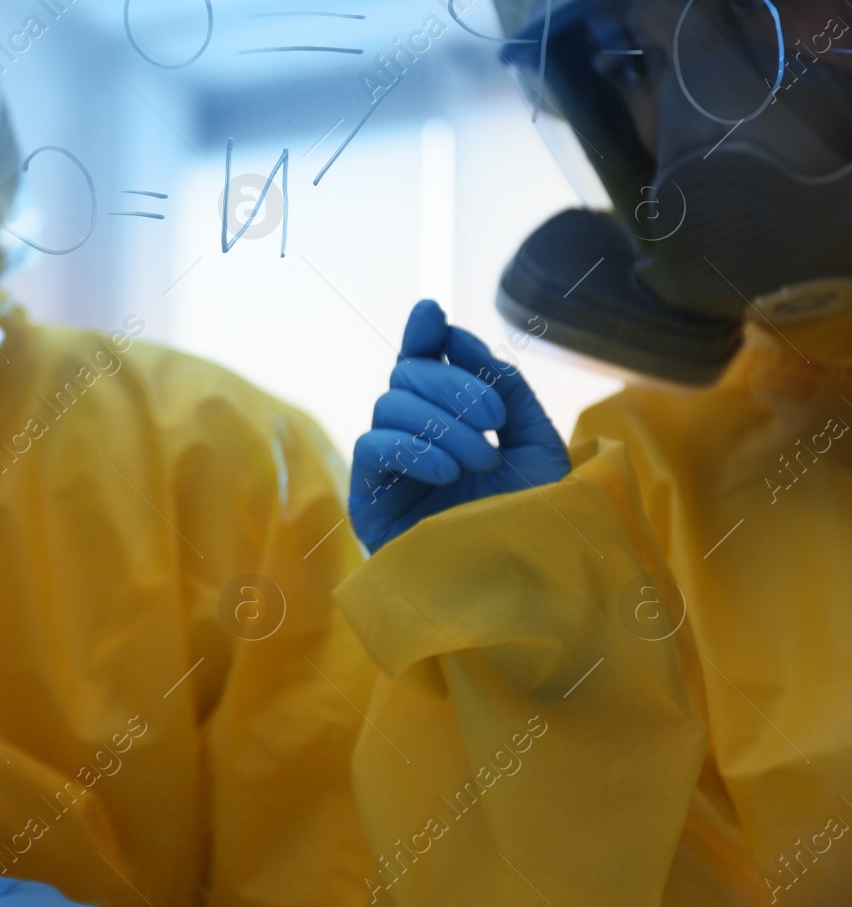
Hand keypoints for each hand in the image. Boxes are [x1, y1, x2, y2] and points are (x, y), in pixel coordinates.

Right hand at [349, 300, 568, 552]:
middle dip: (452, 384)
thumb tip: (457, 339)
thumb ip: (506, 387)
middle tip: (495, 420)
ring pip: (388, 405)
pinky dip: (411, 447)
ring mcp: (390, 469)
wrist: (527, 592)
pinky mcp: (369, 501)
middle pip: (405, 374)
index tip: (432, 314)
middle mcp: (416, 438)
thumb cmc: (535, 524)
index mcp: (452, 422)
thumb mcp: (538, 444)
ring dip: (442, 423)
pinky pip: (372, 447)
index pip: (423, 363)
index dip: (422, 334)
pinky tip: (446, 471)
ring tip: (481, 460)